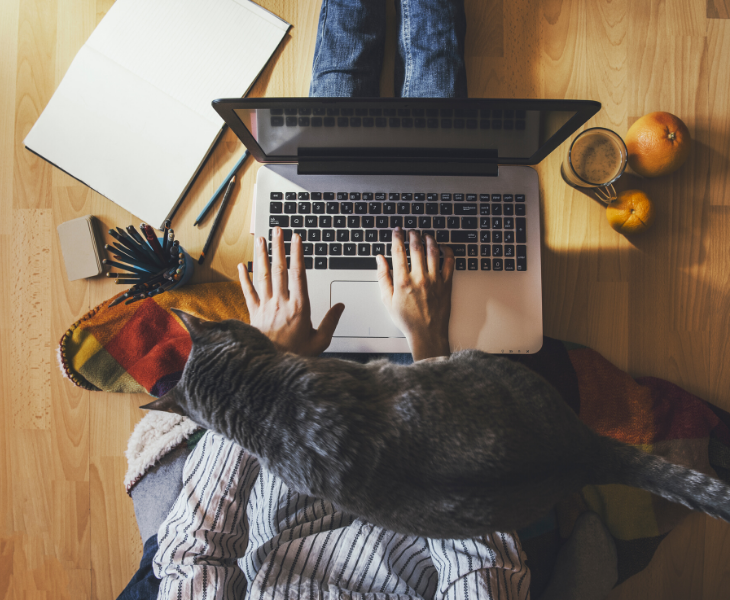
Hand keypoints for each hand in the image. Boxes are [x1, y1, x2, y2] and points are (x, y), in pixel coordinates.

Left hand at [238, 227, 344, 355]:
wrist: (271, 370)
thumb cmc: (296, 357)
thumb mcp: (320, 342)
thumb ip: (330, 322)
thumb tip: (340, 306)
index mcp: (299, 307)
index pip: (299, 274)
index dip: (297, 253)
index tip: (296, 238)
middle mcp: (281, 303)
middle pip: (279, 269)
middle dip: (278, 247)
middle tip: (277, 230)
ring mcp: (265, 308)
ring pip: (262, 276)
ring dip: (261, 256)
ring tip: (260, 239)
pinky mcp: (254, 315)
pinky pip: (248, 293)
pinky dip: (243, 278)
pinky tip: (241, 266)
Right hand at [376, 228, 454, 360]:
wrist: (427, 334)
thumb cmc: (407, 320)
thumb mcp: (387, 300)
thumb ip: (383, 277)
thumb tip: (380, 259)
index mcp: (402, 282)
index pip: (399, 251)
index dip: (397, 237)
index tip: (397, 230)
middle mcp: (419, 278)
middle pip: (416, 247)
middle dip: (413, 235)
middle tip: (411, 230)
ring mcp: (434, 280)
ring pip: (433, 251)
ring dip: (429, 239)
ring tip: (426, 235)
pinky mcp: (446, 284)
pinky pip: (450, 262)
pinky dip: (447, 251)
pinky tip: (443, 247)